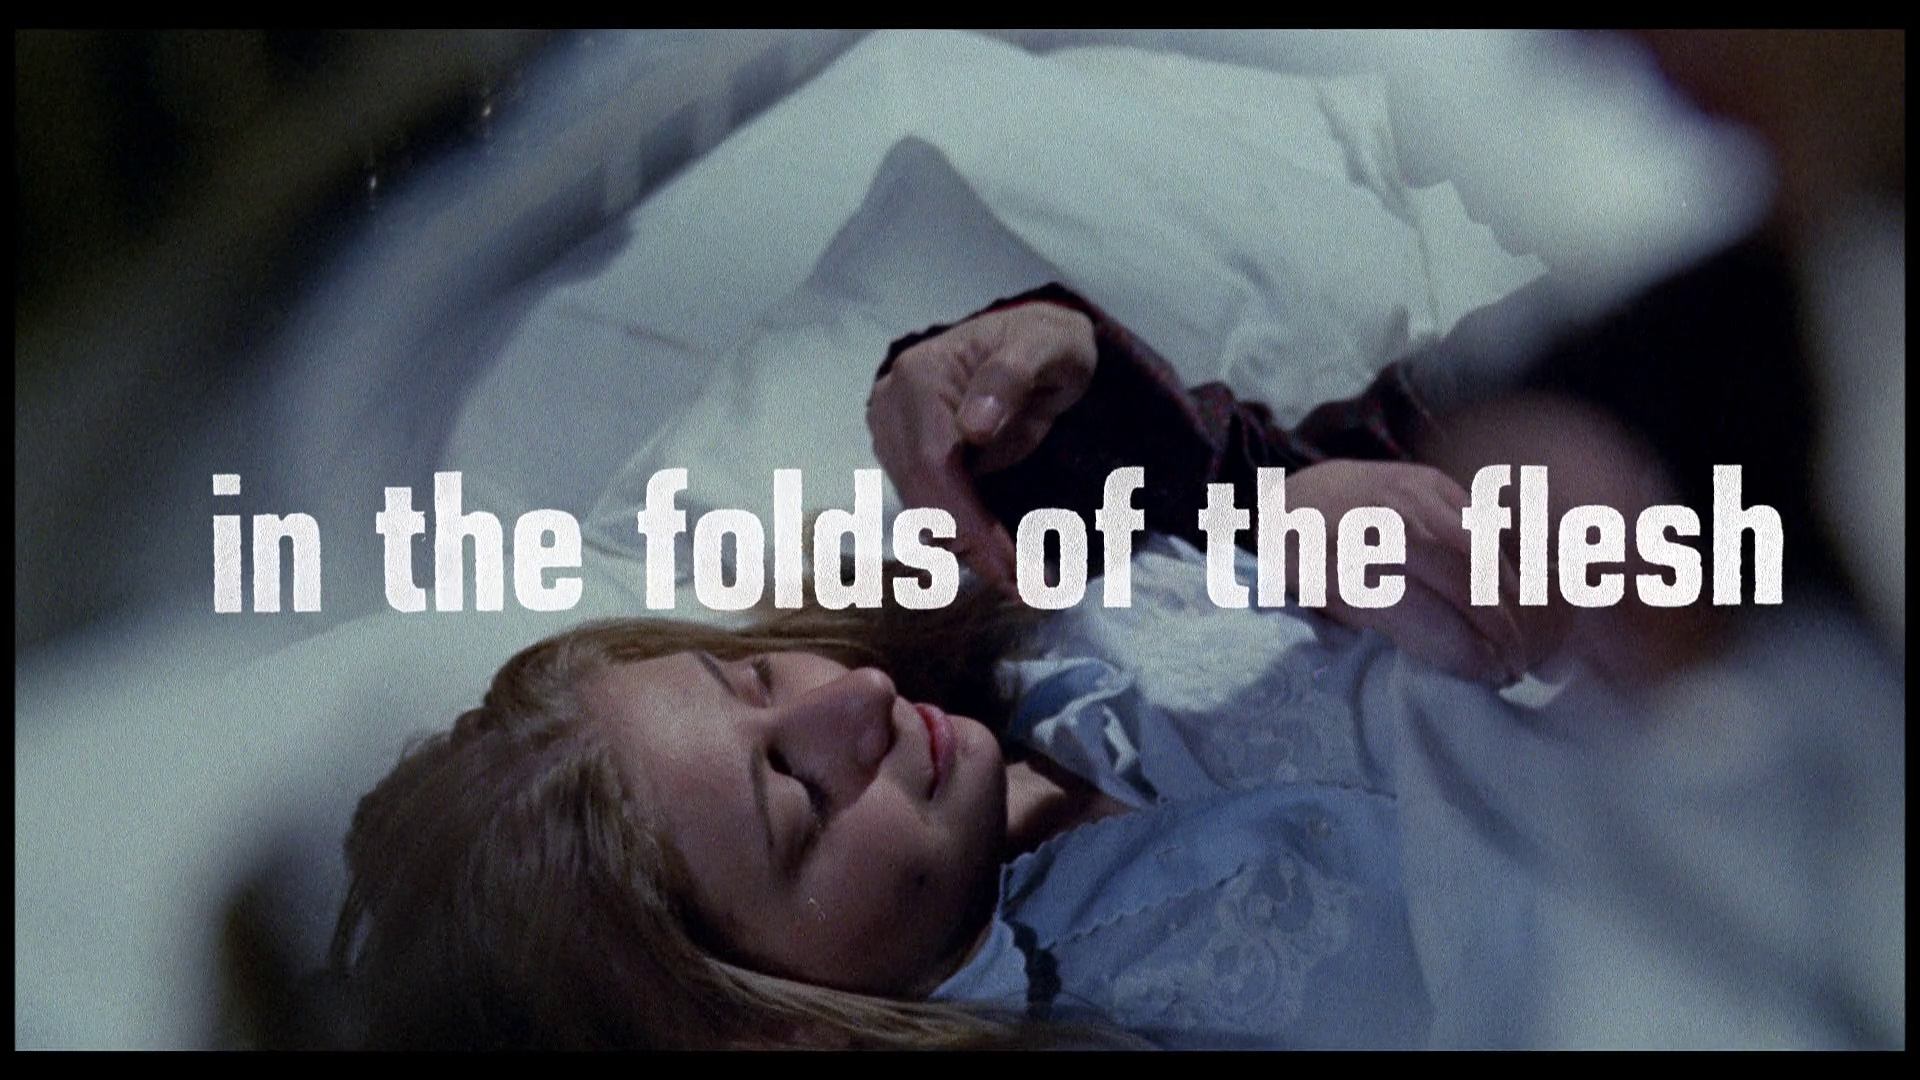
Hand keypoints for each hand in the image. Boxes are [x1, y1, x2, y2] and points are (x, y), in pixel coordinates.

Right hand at [868, 302, 1097, 588]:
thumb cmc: (1044, 342)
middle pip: (922, 497)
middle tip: (1030, 589)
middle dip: (972, 550)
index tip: (1009, 564)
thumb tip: (973, 426)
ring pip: (922, 513)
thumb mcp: (1046, 346)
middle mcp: (893, 409)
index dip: (966, 520)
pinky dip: (965, 541)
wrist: (1032, 344)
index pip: (932, 464)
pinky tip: (1004, 562)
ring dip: (970, 554)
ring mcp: (894, 437)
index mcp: (920, 379)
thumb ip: (1012, 376)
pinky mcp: (906, 460)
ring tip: (1027, 583)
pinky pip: (930, 511)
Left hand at [1285, 459, 1532, 684]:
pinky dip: (1497, 557)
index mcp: (1345, 567)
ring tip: (1517, 631)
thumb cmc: (1303, 569)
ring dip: (1508, 595)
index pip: (1428, 618)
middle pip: (1463, 583)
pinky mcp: (1428, 479)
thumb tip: (1455, 660)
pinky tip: (1504, 589)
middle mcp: (1380, 525)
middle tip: (1515, 663)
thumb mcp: (1326, 609)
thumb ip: (1385, 630)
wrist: (1287, 501)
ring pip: (1480, 550)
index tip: (1491, 678)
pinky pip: (1479, 521)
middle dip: (1500, 628)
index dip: (1468, 653)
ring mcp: (1407, 495)